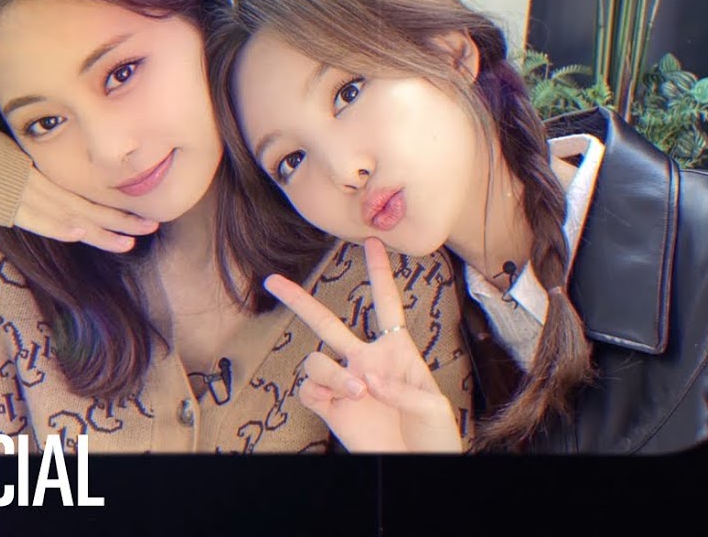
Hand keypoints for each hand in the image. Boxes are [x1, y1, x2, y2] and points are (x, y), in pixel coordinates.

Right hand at [14, 168, 158, 252]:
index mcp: (41, 175)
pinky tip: (78, 233)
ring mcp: (21, 194)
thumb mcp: (10, 163)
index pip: (83, 198)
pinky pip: (32, 217)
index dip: (113, 211)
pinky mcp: (3, 203)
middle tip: (151, 226)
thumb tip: (49, 189)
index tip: (141, 218)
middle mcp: (37, 184)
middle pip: (84, 207)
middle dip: (119, 220)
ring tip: (127, 243)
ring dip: (97, 231)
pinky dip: (55, 226)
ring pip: (67, 213)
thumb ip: (32, 178)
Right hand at [264, 237, 461, 452]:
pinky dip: (319, 392)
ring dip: (332, 372)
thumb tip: (365, 377)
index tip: (373, 241)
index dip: (379, 272)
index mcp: (396, 351)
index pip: (386, 303)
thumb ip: (401, 388)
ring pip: (316, 359)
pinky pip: (308, 390)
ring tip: (358, 392)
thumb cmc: (434, 436)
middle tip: (273, 280)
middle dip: (299, 301)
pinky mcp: (330, 409)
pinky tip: (336, 401)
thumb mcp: (432, 406)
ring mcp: (344, 384)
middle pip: (327, 322)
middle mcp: (364, 361)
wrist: (416, 466)